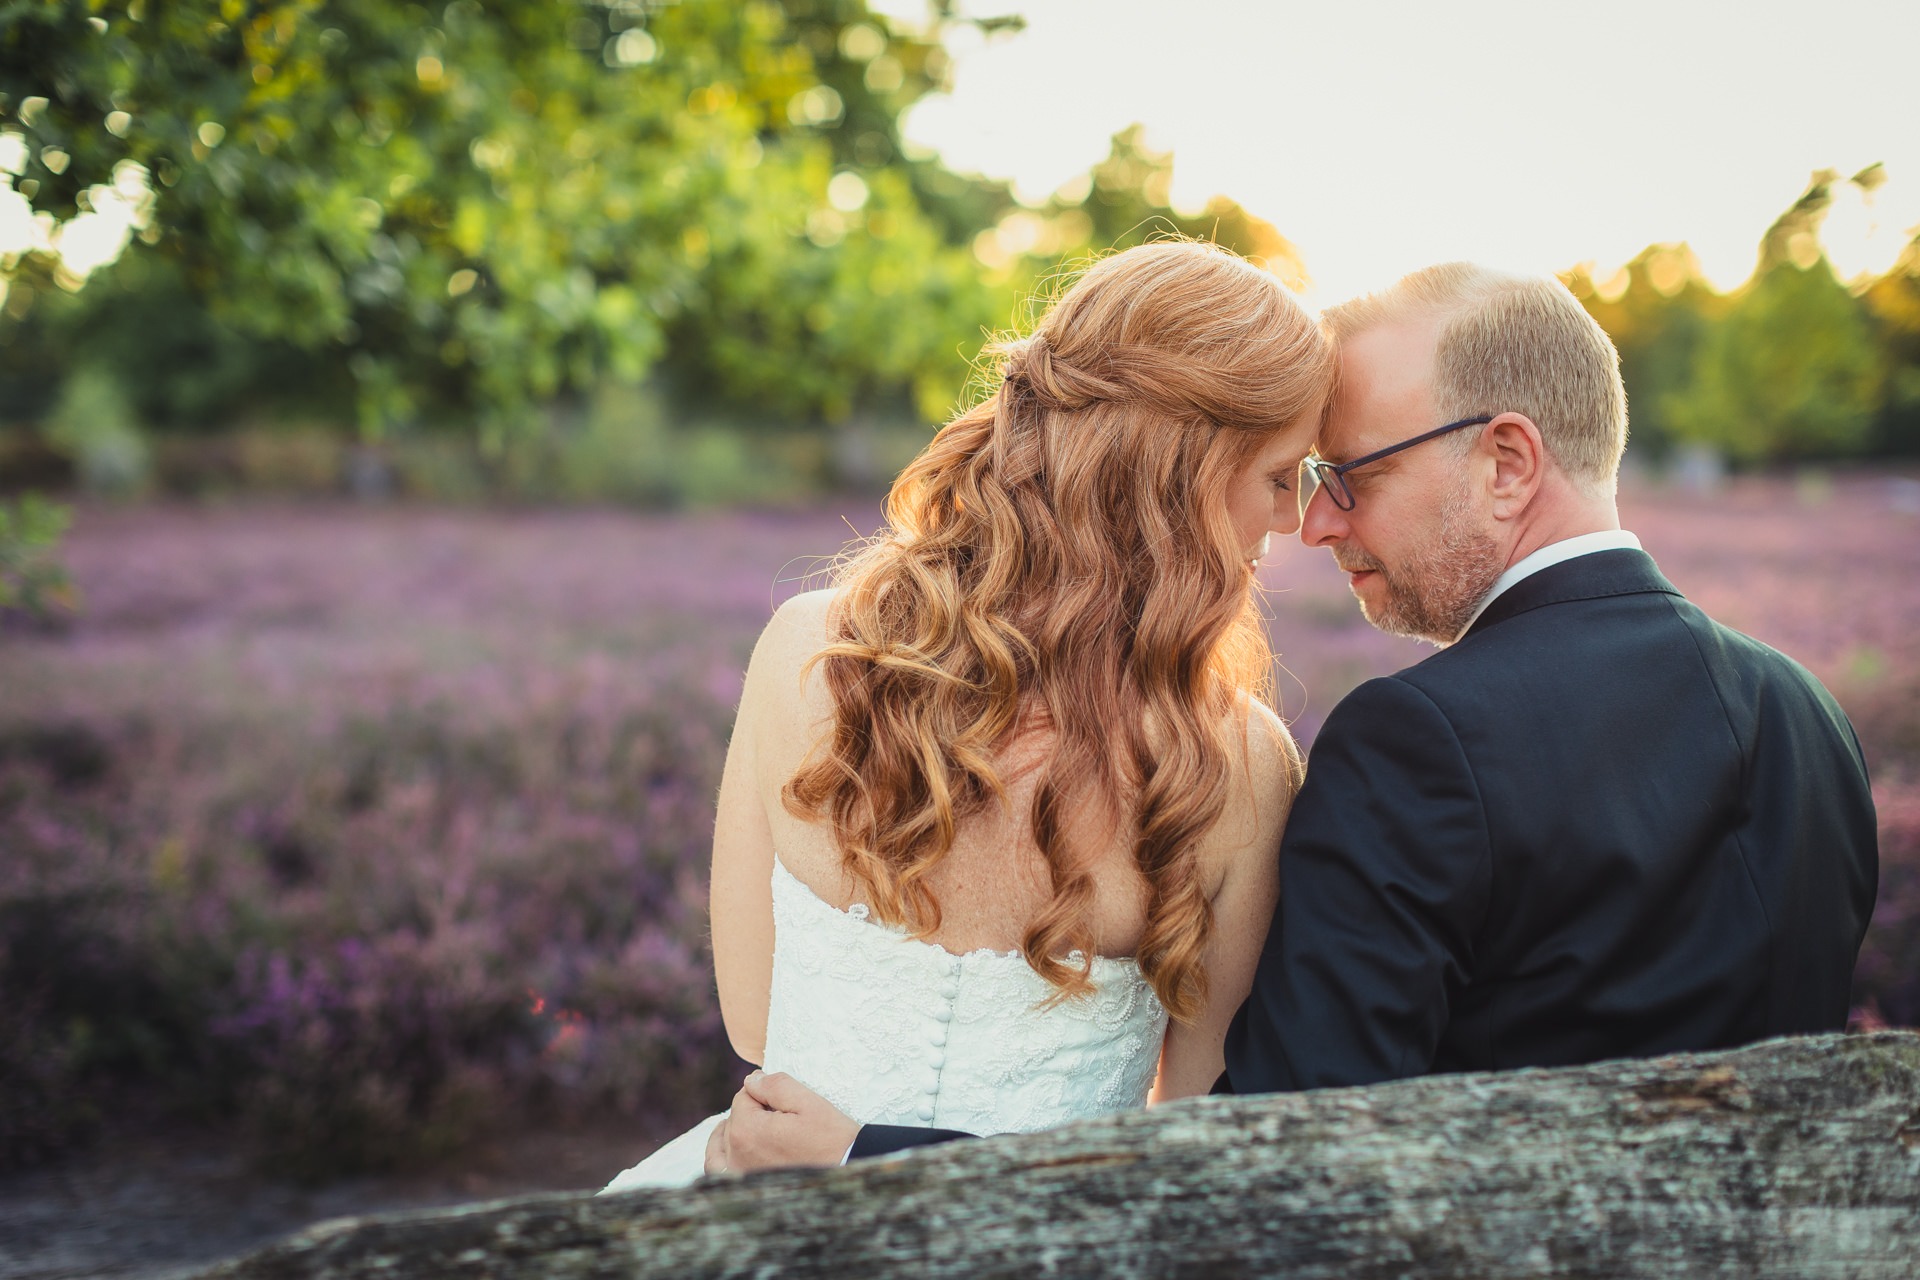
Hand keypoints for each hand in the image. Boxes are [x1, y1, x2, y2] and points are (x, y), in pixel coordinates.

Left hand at [703, 1070, 858, 1174]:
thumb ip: (774, 1084)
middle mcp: (735, 1155)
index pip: (743, 1097)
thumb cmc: (830, 1137)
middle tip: (781, 1116)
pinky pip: (718, 1170)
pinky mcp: (745, 1188)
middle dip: (752, 1111)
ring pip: (721, 1144)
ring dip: (732, 1131)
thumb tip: (751, 1080)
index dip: (764, 1092)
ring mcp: (738, 1175)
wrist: (846, 1173)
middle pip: (733, 1119)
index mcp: (747, 1131)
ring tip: (751, 1126)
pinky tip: (731, 1149)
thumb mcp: (807, 1101)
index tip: (786, 1100)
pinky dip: (720, 1156)